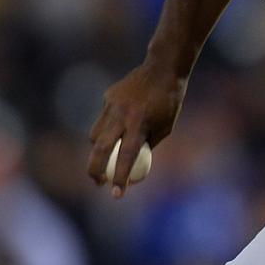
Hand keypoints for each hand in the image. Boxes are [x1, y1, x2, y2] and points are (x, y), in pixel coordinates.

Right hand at [87, 60, 186, 196]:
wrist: (163, 69)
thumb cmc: (170, 102)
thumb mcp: (165, 128)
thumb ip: (147, 145)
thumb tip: (134, 169)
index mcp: (140, 124)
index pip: (127, 157)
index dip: (121, 178)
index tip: (117, 195)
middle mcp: (122, 115)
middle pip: (100, 149)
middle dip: (95, 170)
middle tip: (97, 183)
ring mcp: (111, 105)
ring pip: (95, 134)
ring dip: (99, 149)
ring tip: (107, 156)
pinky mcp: (107, 97)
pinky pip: (102, 119)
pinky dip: (107, 128)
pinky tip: (119, 124)